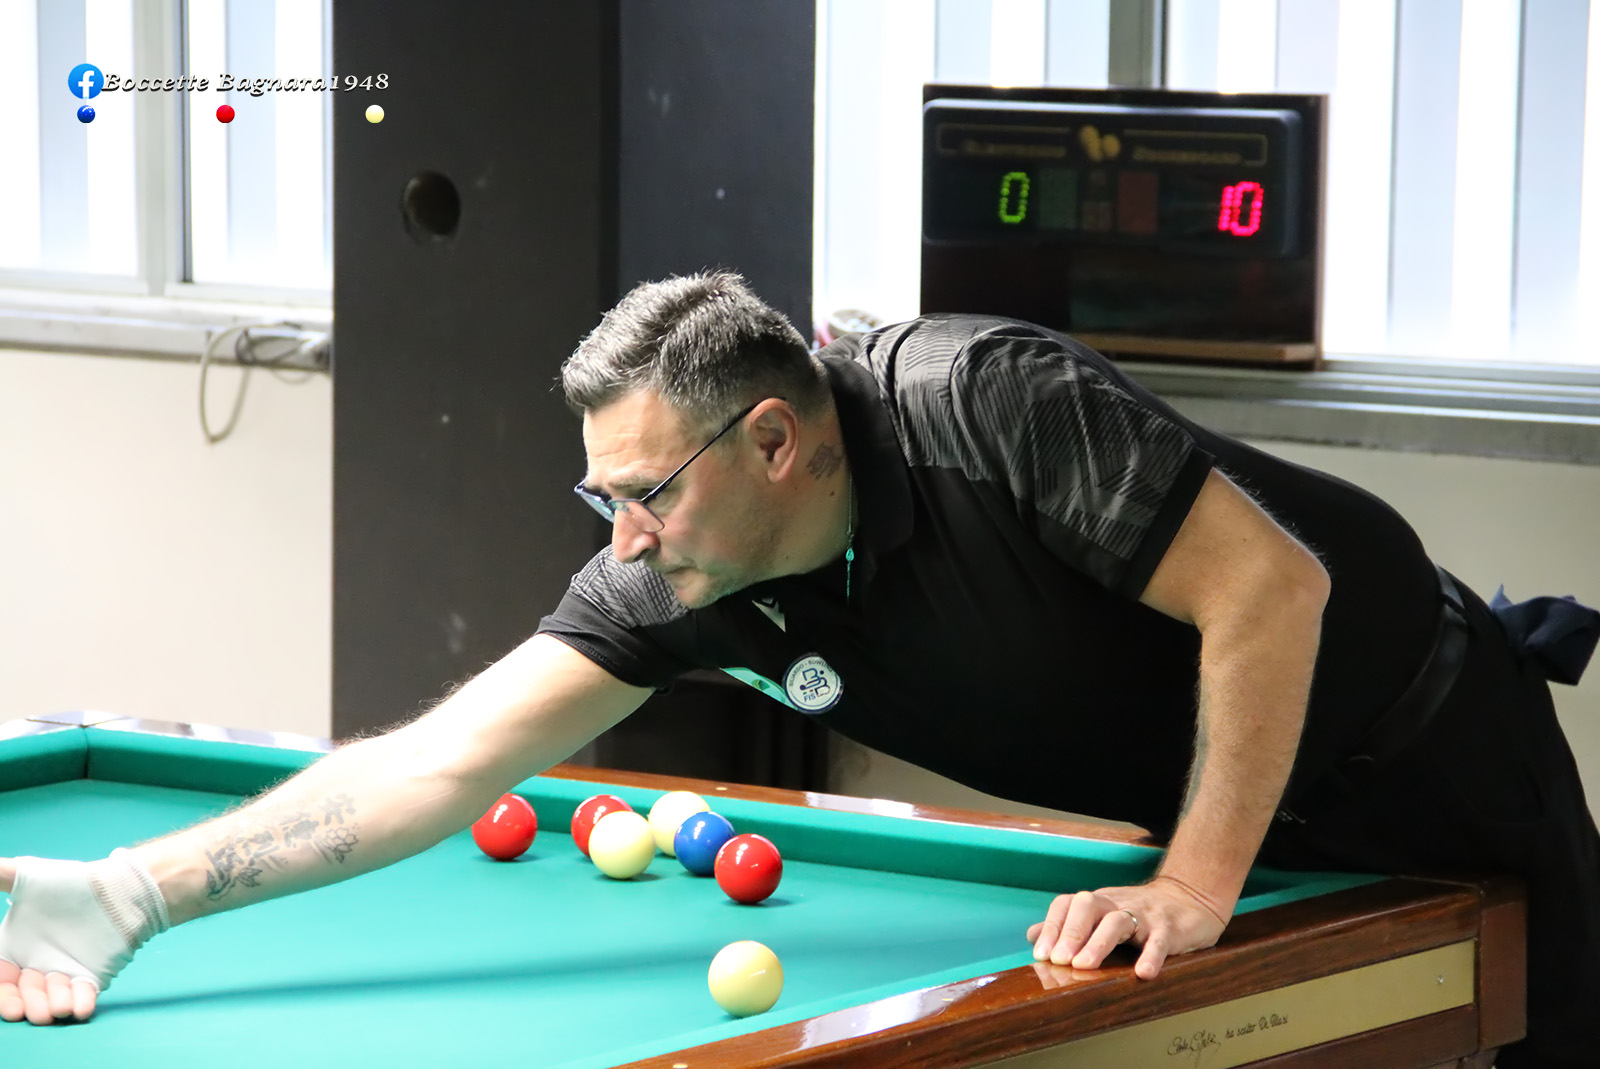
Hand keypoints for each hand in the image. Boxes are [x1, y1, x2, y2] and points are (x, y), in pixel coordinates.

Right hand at [1, 857, 99, 1024]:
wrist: (116, 887)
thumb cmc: (69, 882)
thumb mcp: (26, 877)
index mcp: (13, 949)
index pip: (1, 979)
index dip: (1, 992)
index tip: (6, 998)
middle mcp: (35, 966)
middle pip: (23, 994)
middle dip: (25, 1004)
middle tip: (27, 1012)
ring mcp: (64, 973)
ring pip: (52, 998)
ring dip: (52, 1005)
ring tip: (56, 1009)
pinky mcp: (92, 977)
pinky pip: (83, 995)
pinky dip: (82, 1004)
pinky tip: (81, 1009)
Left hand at [1025, 874, 1230, 980]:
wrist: (1191, 899)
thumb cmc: (1139, 913)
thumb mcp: (1102, 914)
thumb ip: (1068, 924)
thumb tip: (1030, 935)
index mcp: (1098, 901)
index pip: (1067, 904)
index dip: (1051, 927)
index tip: (1040, 954)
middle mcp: (1117, 903)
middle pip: (1088, 906)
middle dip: (1070, 932)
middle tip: (1059, 960)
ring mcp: (1144, 914)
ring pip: (1118, 921)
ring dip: (1098, 943)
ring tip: (1084, 966)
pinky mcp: (1170, 928)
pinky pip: (1159, 940)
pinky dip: (1151, 956)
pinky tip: (1143, 973)